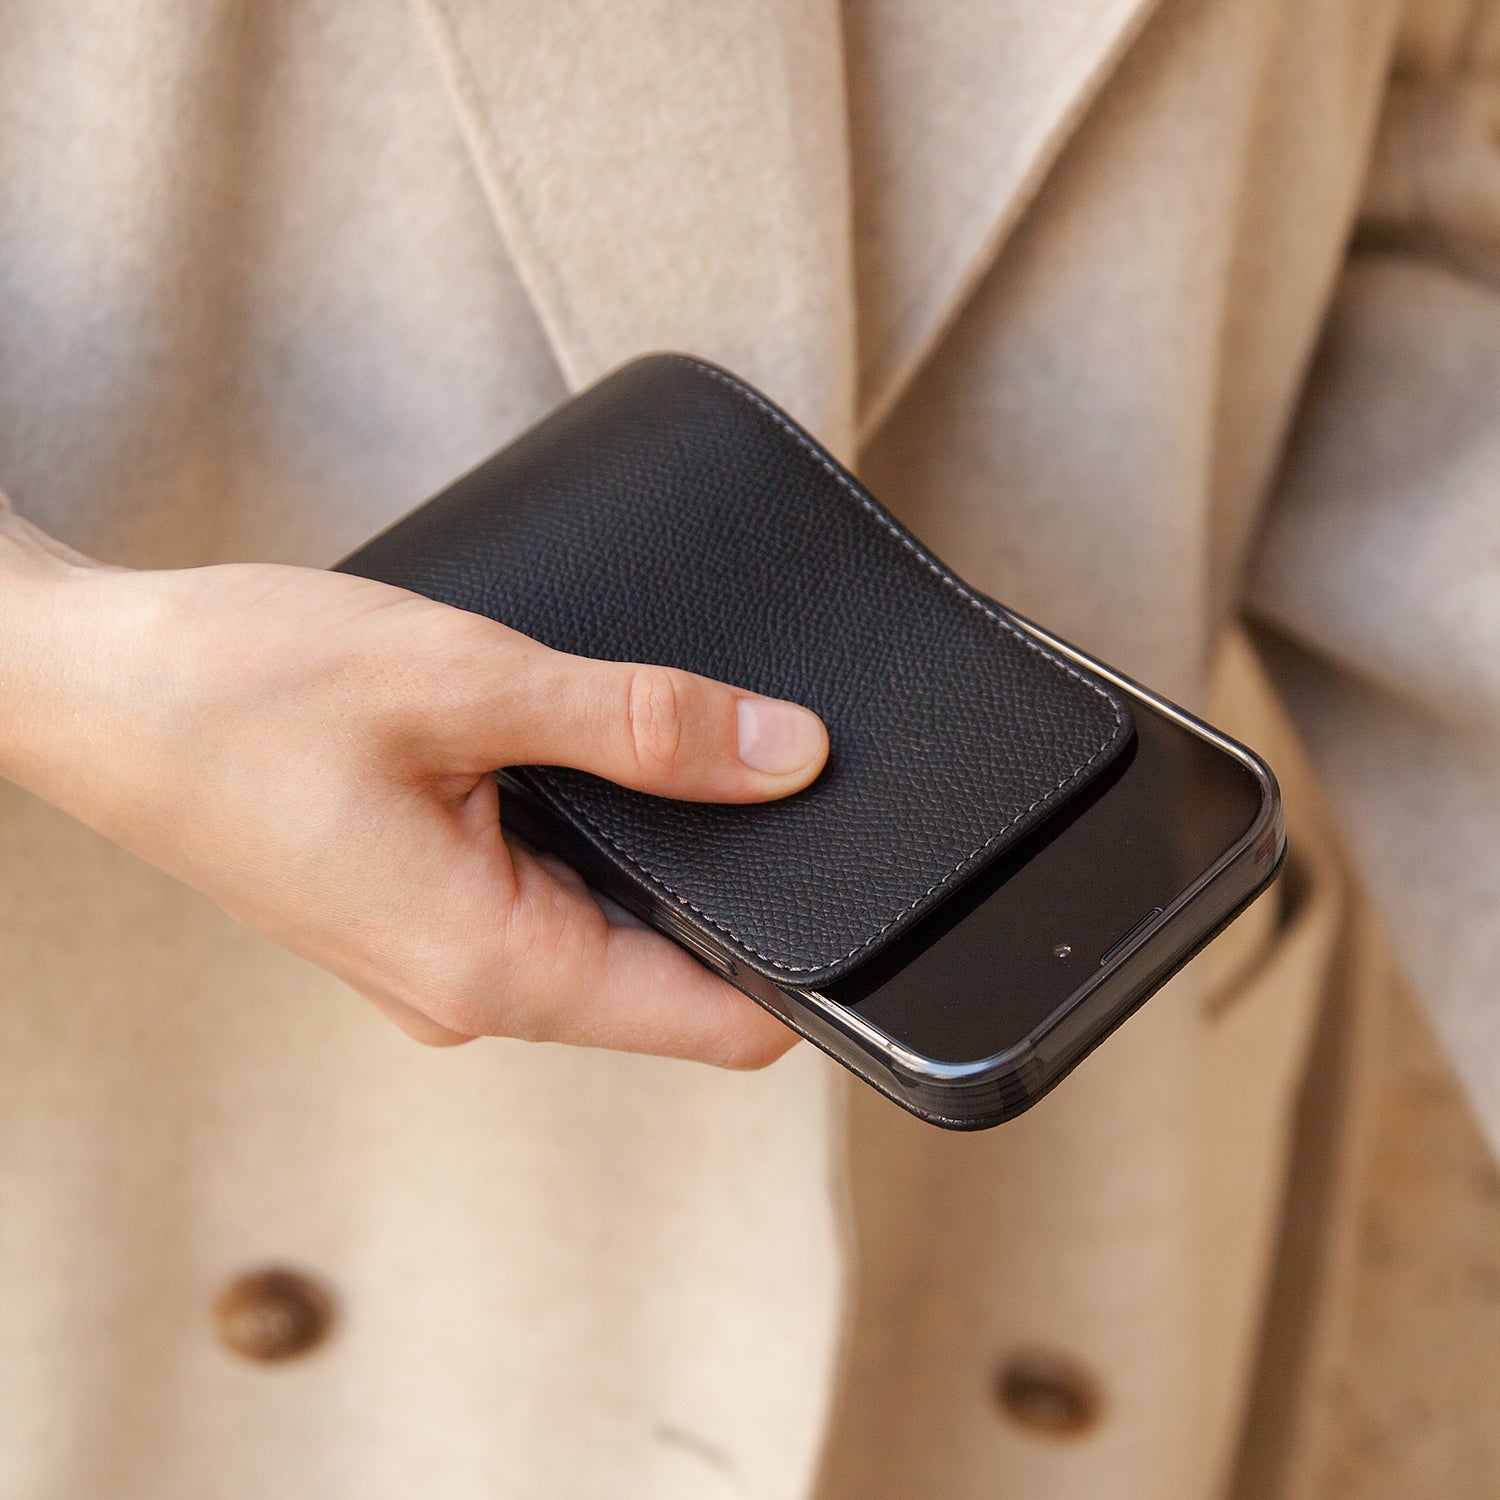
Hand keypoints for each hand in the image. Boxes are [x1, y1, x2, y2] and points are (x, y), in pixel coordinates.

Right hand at [0, 515, 827, 1063]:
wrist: (85, 682)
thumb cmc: (232, 687)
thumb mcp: (466, 682)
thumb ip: (641, 725)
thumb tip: (785, 755)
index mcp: (492, 966)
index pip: (713, 1025)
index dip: (802, 969)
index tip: (865, 900)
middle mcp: (470, 988)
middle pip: (669, 978)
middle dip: (735, 891)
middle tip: (780, 776)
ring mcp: (438, 957)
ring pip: (607, 932)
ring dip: (655, 855)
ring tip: (686, 750)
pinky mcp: (415, 910)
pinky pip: (544, 899)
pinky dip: (589, 839)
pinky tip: (590, 758)